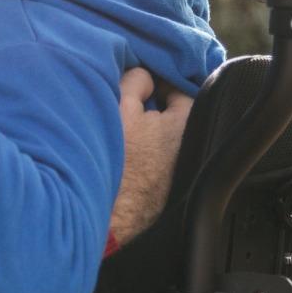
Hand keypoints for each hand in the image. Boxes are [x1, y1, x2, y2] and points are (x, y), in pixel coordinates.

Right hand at [109, 69, 193, 245]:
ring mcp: (170, 172)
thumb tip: (143, 76)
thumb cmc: (117, 160)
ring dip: (141, 128)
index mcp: (181, 125)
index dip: (160, 78)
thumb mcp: (122, 106)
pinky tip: (116, 152)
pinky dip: (136, 150)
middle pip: (169, 114)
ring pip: (157, 137)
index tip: (142, 77)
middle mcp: (182, 149)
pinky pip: (148, 159)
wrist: (109, 216)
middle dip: (150, 103)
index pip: (181, 89)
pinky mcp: (155, 190)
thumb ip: (136, 81)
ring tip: (118, 126)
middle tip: (126, 99)